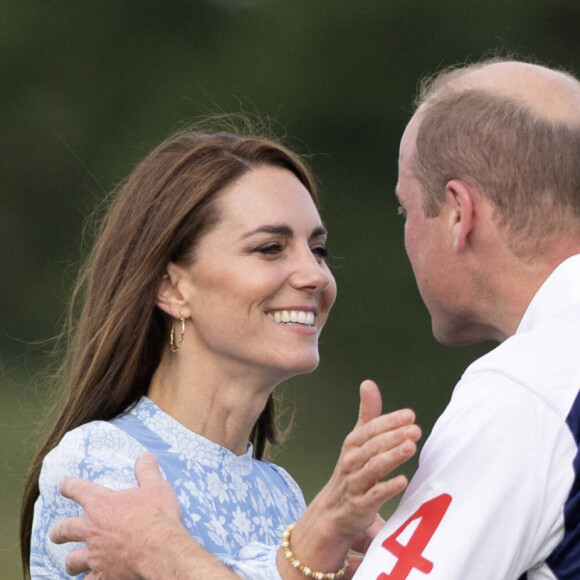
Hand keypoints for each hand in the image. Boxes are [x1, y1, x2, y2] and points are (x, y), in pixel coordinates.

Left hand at [50, 452, 183, 578]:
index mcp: (102, 504)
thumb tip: (144, 456)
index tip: (63, 486)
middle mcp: (92, 529)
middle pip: (65, 529)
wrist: (160, 551)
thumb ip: (147, 471)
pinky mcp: (103, 575)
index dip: (69, 486)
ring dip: (71, 561)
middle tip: (56, 534)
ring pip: (72, 560)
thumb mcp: (156, 487)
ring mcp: (95, 555)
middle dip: (59, 531)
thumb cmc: (157, 516)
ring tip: (71, 563)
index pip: (79, 490)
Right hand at [278, 380, 420, 577]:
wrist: (334, 510)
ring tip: (410, 447)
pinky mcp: (360, 505)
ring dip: (392, 457)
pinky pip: (374, 495)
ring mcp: (355, 483)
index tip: (410, 415)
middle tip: (415, 430)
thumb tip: (368, 383)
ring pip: (373, 467)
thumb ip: (368, 413)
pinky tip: (403, 480)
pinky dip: (387, 487)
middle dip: (394, 436)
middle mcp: (351, 461)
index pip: (371, 428)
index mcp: (352, 443)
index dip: (390, 421)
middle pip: (373, 446)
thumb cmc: (352, 468)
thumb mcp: (358, 440)